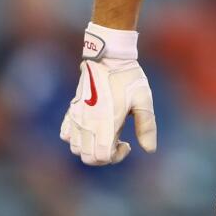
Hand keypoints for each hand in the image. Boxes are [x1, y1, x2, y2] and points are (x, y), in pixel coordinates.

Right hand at [59, 24, 156, 165]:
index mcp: (105, 123)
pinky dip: (76, 138)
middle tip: (117, 142)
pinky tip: (91, 129)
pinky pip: (65, 134)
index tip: (127, 143)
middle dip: (104, 156)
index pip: (101, 157)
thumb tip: (149, 150)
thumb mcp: (144, 101)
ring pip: (75, 148)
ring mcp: (76, 117)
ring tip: (105, 135)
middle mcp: (87, 124)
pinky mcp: (71, 110)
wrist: (108, 58)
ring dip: (90, 148)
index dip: (115, 157)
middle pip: (87, 157)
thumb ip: (147, 127)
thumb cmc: (128, 78)